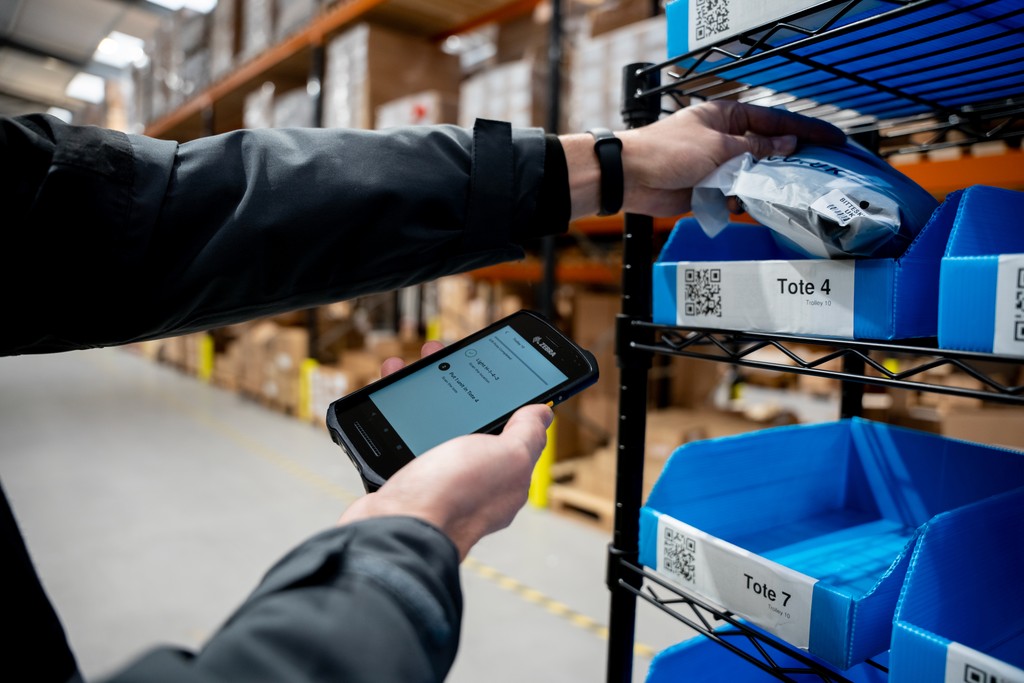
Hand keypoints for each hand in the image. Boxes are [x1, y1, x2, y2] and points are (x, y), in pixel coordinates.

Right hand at [337, 342, 553, 559]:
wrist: (394, 529)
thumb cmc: (452, 498)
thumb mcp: (507, 456)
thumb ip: (526, 434)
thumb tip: (543, 412)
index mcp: (504, 476)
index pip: (512, 428)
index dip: (504, 394)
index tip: (492, 365)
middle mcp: (471, 479)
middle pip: (469, 421)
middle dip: (459, 384)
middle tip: (446, 355)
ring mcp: (434, 480)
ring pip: (432, 424)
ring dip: (424, 390)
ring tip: (415, 364)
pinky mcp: (402, 480)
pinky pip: (402, 436)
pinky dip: (397, 410)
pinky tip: (390, 392)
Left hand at [562, 100, 846, 217]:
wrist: (631, 178)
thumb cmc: (667, 151)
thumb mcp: (718, 147)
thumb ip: (755, 150)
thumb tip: (787, 146)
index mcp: (727, 117)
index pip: (775, 121)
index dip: (806, 130)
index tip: (832, 139)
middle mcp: (725, 139)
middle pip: (767, 150)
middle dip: (789, 162)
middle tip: (819, 174)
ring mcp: (717, 165)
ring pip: (753, 176)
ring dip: (765, 186)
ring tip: (791, 195)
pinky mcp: (708, 190)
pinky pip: (735, 196)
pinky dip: (744, 202)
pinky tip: (756, 208)